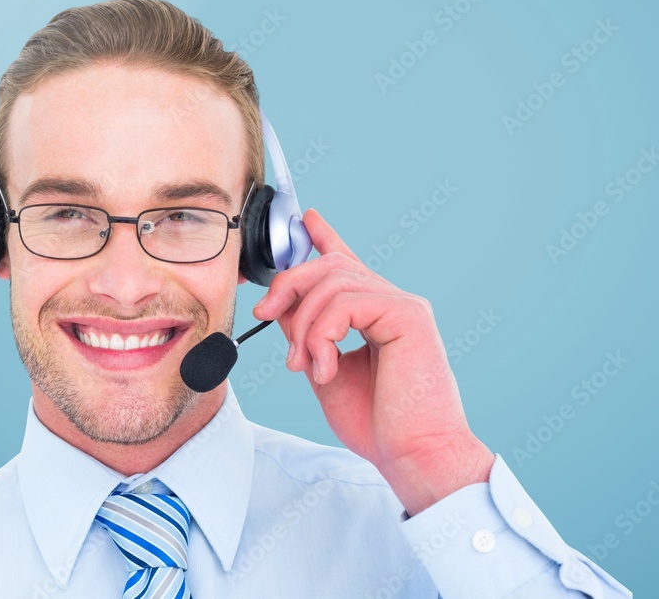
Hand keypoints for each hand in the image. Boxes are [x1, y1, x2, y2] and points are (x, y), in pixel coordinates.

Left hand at [252, 209, 494, 514]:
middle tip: (264, 317)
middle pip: (328, 266)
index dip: (325, 238)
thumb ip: (307, 335)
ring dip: (304, 325)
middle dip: (288, 286)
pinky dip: (322, 333)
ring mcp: (402, 305)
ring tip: (304, 364)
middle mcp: (391, 302)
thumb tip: (281, 307)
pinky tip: (324, 366)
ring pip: (332, 282)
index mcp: (375, 315)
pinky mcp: (408, 315)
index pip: (348, 264)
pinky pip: (346, 302)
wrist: (411, 455)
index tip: (307, 220)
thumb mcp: (325, 371)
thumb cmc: (377, 423)